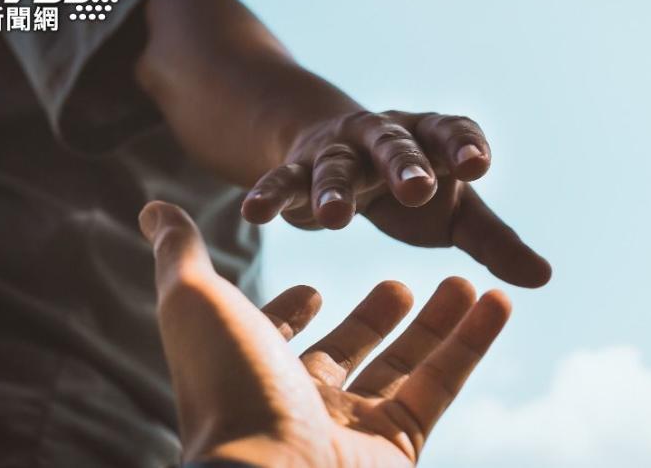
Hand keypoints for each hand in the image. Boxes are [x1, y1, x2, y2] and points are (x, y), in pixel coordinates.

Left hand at [139, 201, 511, 466]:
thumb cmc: (228, 386)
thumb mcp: (197, 303)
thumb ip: (180, 254)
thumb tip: (154, 207)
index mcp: (253, 369)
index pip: (276, 337)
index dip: (291, 314)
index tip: (314, 289)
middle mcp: (301, 401)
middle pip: (349, 350)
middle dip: (375, 317)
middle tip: (400, 284)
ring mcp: (353, 426)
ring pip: (406, 366)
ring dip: (438, 323)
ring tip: (465, 280)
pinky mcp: (400, 442)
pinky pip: (442, 384)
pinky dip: (472, 342)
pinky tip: (497, 300)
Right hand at [240, 110, 550, 286]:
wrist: (340, 152)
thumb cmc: (411, 188)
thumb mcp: (456, 213)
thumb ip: (495, 242)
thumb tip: (544, 278)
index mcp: (431, 141)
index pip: (451, 133)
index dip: (464, 146)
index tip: (478, 164)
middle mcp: (385, 138)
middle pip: (396, 145)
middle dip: (405, 165)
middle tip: (418, 188)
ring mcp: (339, 152)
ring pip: (336, 166)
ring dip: (333, 189)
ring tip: (334, 220)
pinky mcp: (298, 169)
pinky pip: (282, 181)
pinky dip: (269, 195)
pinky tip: (253, 213)